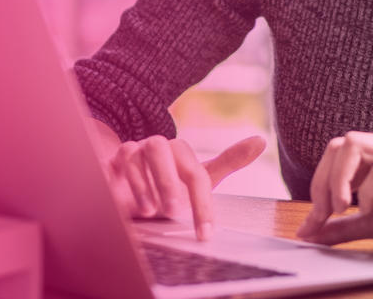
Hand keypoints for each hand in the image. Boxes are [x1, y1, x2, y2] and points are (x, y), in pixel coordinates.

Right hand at [90, 121, 266, 240]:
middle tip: (174, 210)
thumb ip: (228, 161)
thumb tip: (261, 140)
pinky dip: (122, 182)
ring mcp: (133, 152)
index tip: (205, 233)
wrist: (132, 190)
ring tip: (152, 211)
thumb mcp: (200, 179)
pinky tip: (127, 203)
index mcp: (181, 153)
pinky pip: (113, 164)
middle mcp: (157, 148)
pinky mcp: (111, 161)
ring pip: (137, 155)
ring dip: (145, 183)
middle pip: (163, 150)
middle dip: (168, 181)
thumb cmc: (170, 186)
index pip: (196, 174)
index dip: (203, 204)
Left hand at [293, 129, 372, 249]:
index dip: (317, 186)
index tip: (314, 223)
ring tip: (343, 209)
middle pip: (339, 144)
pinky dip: (369, 191)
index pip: (334, 153)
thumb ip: (344, 227)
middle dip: (323, 182)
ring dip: (340, 180)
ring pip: (355, 144)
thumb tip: (309, 234)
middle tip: (326, 215)